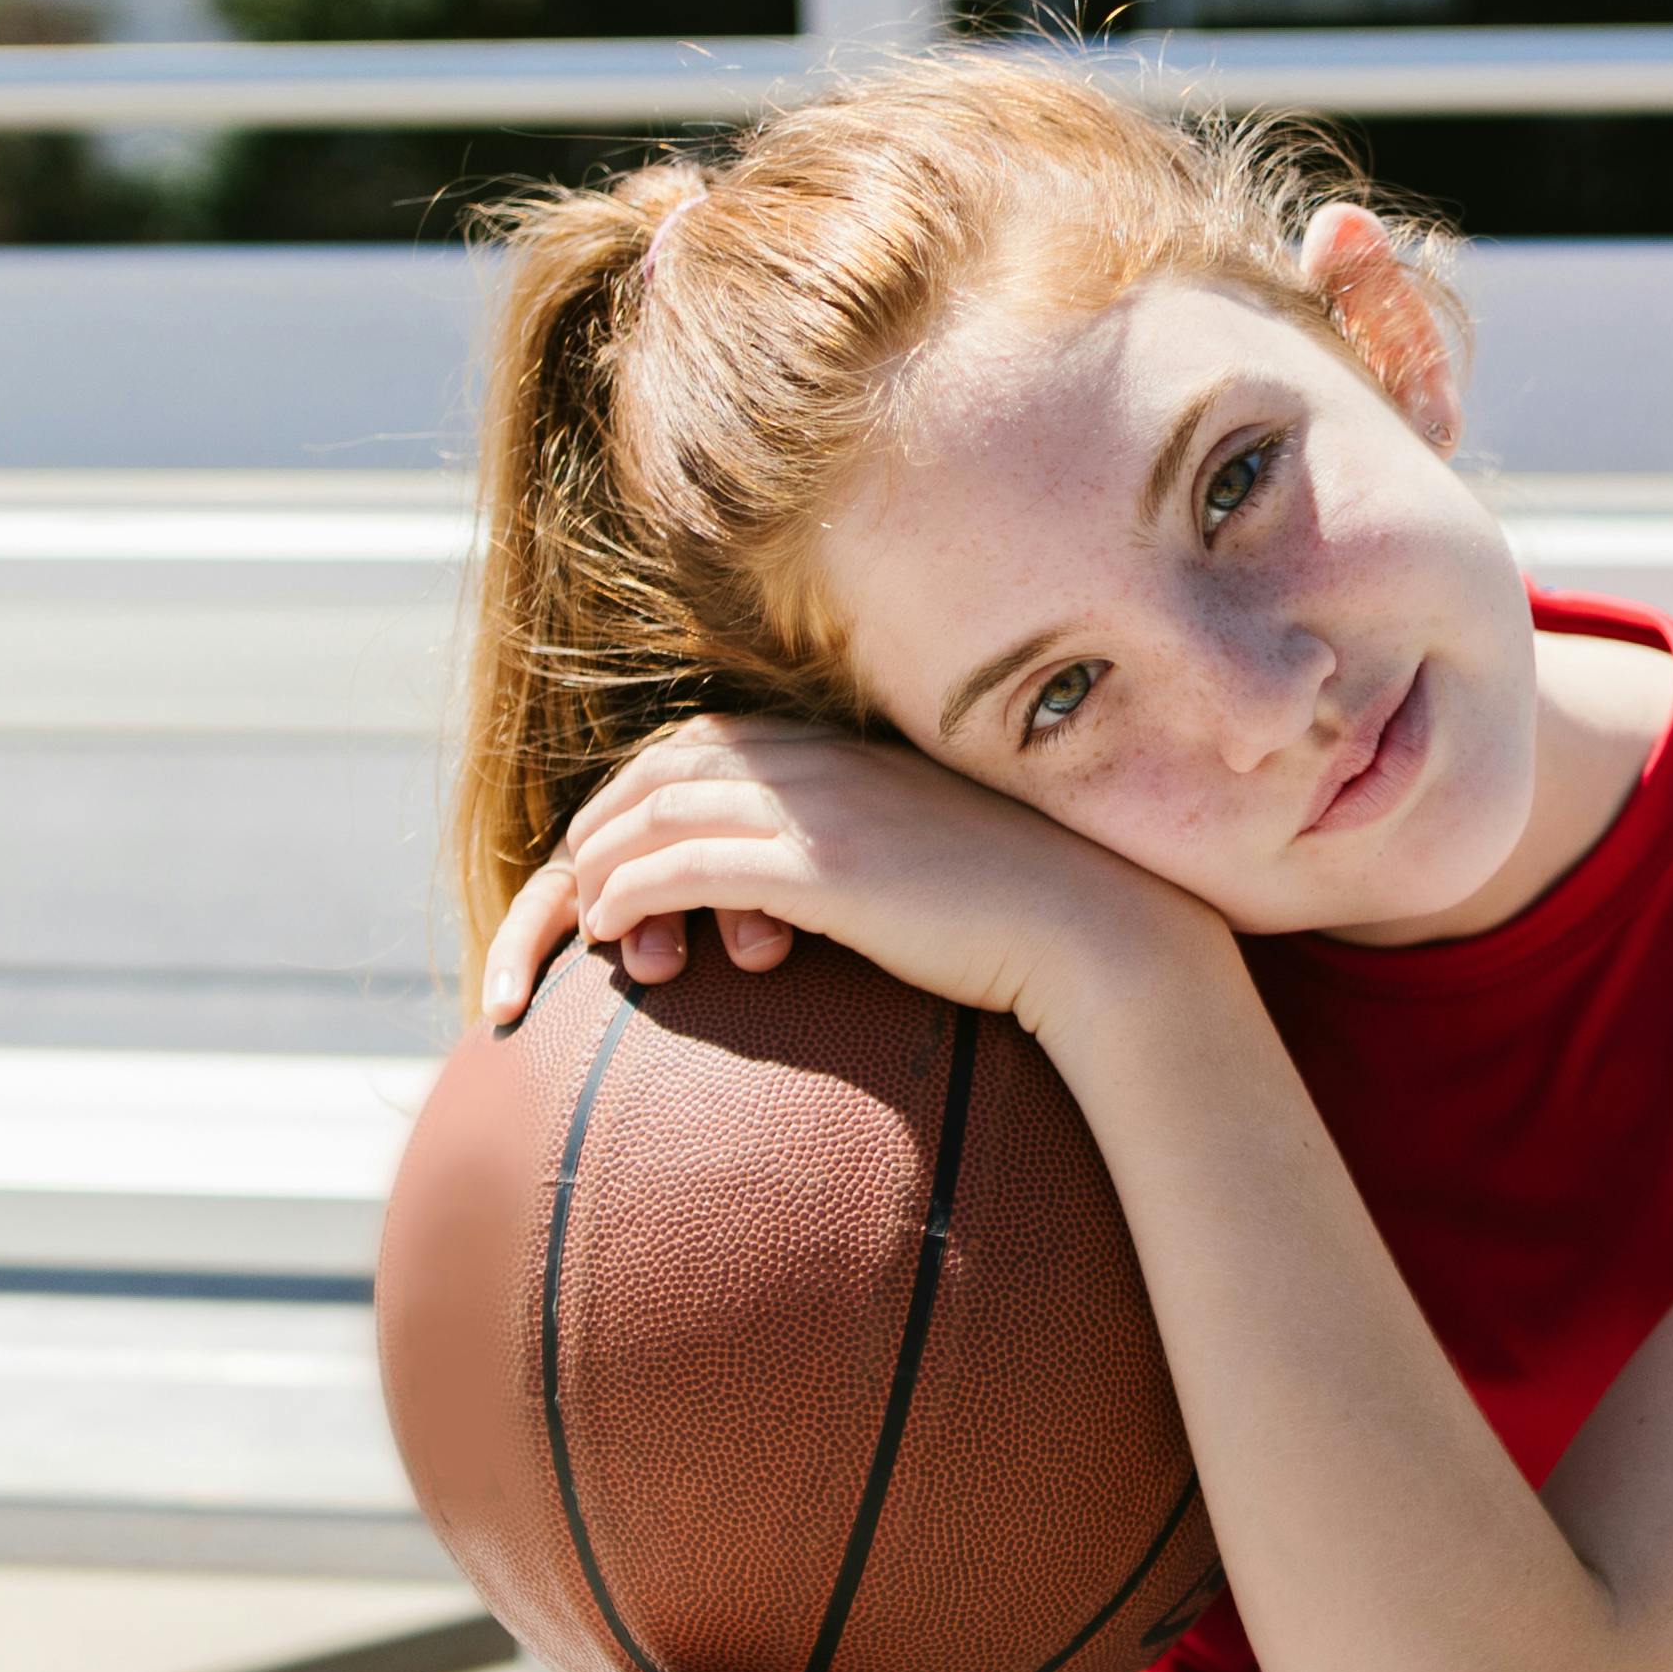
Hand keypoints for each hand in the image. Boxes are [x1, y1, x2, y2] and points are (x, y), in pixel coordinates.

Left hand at [479, 715, 1203, 1035]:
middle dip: (603, 819)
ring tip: (580, 913)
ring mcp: (820, 810)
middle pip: (666, 765)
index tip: (617, 839)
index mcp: (852, 750)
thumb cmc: (1035, 909)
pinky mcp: (820, 870)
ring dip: (601, 860)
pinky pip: (683, 866)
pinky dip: (628, 890)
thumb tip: (840, 886)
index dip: (645, 787)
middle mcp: (825, 762)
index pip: (710, 741)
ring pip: (658, 812)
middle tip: (572, 877)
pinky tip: (609, 930)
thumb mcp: (941, 855)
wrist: (1100, 930)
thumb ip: (878, 845)